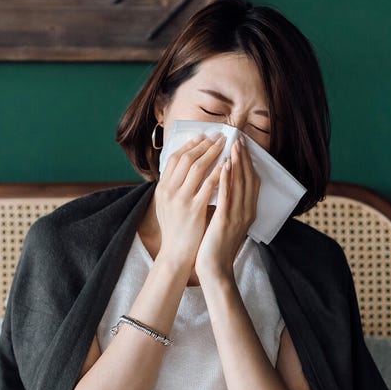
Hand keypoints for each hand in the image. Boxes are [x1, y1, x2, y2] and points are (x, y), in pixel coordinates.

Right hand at [153, 133, 226, 271]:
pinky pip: (208, 186)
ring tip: (225, 144)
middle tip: (219, 135)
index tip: (202, 136)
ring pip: (197, 168)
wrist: (175, 254)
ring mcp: (181, 200)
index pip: (174, 158)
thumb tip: (182, 169)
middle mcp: (169, 191)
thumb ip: (173, 187)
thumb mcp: (167, 205)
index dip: (189, 145)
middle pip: (186, 159)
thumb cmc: (175, 230)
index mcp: (162, 188)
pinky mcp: (194, 210)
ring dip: (213, 153)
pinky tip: (228, 165)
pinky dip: (219, 173)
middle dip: (204, 144)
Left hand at [196, 136, 258, 284]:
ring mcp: (238, 216)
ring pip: (240, 184)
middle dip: (244, 158)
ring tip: (233, 145)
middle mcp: (247, 211)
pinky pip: (228, 196)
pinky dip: (227, 179)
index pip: (252, 182)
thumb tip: (222, 186)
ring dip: (238, 163)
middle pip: (249, 179)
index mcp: (248, 212)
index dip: (249, 163)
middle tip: (240, 139)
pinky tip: (224, 165)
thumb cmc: (217, 246)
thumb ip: (228, 205)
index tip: (243, 147)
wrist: (215, 269)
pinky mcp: (226, 221)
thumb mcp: (227, 222)